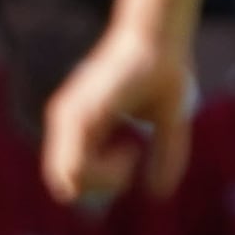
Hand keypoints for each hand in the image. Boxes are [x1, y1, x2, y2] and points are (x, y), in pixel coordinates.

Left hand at [43, 22, 195, 204]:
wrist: (160, 40)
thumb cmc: (164, 75)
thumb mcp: (168, 125)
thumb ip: (163, 159)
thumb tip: (158, 194)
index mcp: (80, 126)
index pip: (73, 176)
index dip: (102, 185)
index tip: (133, 163)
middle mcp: (67, 122)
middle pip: (66, 185)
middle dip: (101, 189)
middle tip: (131, 164)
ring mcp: (69, 118)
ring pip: (68, 181)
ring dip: (106, 181)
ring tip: (131, 151)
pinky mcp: (79, 114)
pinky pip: (78, 166)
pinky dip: (106, 171)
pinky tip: (130, 146)